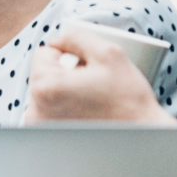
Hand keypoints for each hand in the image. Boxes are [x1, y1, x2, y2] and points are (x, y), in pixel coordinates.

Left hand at [27, 31, 176, 125]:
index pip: (43, 53)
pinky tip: (86, 115)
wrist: (141, 139)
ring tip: (92, 102)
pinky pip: (50, 111)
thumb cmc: (128, 100)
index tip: (88, 70)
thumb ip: (77, 37)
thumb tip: (55, 39)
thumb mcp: (109, 54)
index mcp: (44, 87)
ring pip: (49, 92)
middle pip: (45, 74)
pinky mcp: (47, 140)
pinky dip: (65, 108)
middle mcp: (35, 111)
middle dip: (66, 74)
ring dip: (66, 91)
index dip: (69, 55)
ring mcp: (40, 128)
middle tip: (94, 87)